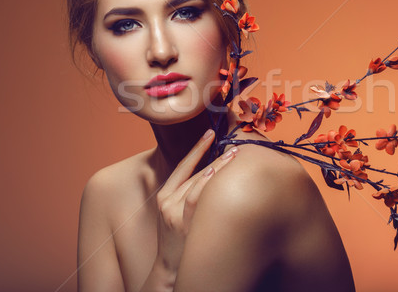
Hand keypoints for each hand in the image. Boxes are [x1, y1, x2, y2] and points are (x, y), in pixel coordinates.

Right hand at [147, 129, 236, 289]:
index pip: (182, 165)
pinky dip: (205, 185)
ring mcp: (174, 212)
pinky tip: (216, 174)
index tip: (210, 132)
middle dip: (213, 155)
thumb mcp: (174, 211)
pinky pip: (195, 199)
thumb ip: (186, 192)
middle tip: (233, 143)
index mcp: (164, 194)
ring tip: (233, 155)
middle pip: (192, 171)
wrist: (170, 266)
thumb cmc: (178, 237)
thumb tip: (211, 170)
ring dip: (216, 167)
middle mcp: (166, 201)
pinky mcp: (183, 224)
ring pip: (196, 182)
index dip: (196, 147)